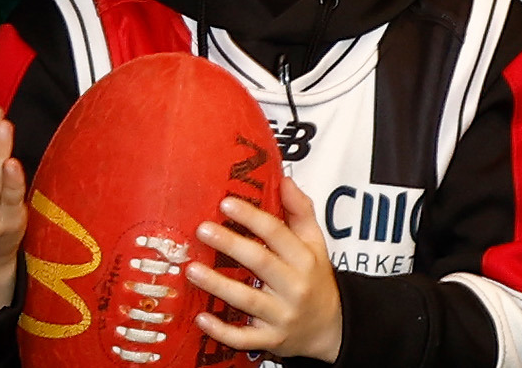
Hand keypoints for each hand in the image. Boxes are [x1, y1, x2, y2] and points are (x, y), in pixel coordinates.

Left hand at [190, 174, 341, 362]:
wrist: (330, 328)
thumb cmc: (315, 279)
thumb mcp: (316, 243)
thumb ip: (300, 211)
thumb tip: (284, 179)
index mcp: (305, 259)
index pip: (277, 232)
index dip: (251, 216)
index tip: (225, 202)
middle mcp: (294, 287)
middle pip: (260, 262)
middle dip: (230, 244)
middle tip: (202, 229)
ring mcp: (282, 316)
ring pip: (246, 300)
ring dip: (217, 285)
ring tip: (191, 269)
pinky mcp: (271, 340)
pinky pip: (243, 338)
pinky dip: (221, 331)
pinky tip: (201, 317)